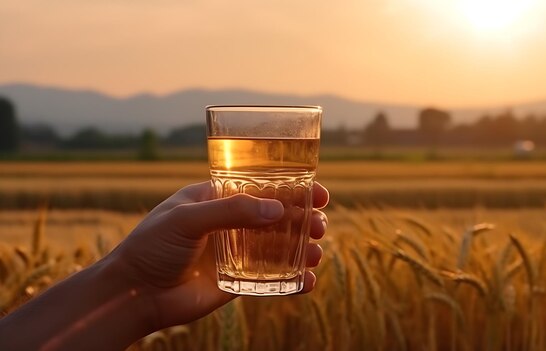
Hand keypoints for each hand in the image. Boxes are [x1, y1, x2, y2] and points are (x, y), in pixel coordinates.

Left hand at [109, 181, 329, 330]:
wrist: (133, 293)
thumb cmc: (152, 246)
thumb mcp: (187, 218)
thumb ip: (230, 211)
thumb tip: (278, 210)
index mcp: (218, 198)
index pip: (262, 188)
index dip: (293, 189)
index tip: (319, 193)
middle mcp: (231, 223)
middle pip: (278, 217)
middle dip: (304, 220)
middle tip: (320, 226)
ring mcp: (236, 252)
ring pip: (279, 247)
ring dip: (302, 248)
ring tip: (315, 254)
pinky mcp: (237, 281)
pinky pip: (271, 278)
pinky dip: (292, 280)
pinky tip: (307, 281)